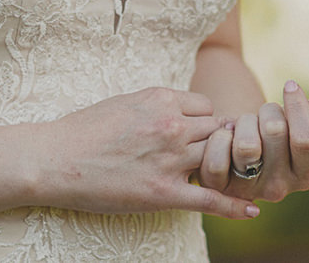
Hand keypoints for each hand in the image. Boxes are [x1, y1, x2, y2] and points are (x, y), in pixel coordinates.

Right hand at [35, 87, 260, 220]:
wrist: (56, 159)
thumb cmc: (84, 130)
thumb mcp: (125, 101)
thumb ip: (157, 104)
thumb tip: (178, 109)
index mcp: (160, 99)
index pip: (206, 106)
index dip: (203, 121)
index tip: (196, 134)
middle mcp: (171, 125)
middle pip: (218, 130)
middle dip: (218, 143)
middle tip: (216, 156)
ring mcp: (169, 159)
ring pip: (217, 158)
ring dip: (220, 167)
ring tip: (226, 176)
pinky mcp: (163, 192)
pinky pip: (210, 199)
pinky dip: (234, 205)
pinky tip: (252, 209)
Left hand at [197, 79, 308, 201]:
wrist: (237, 146)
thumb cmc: (277, 132)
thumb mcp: (303, 120)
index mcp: (306, 175)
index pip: (306, 139)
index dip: (297, 105)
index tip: (290, 85)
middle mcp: (280, 189)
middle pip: (274, 133)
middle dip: (267, 111)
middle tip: (263, 116)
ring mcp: (249, 191)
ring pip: (245, 144)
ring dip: (242, 122)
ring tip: (244, 127)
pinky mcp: (219, 189)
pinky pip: (217, 157)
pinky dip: (219, 136)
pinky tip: (224, 136)